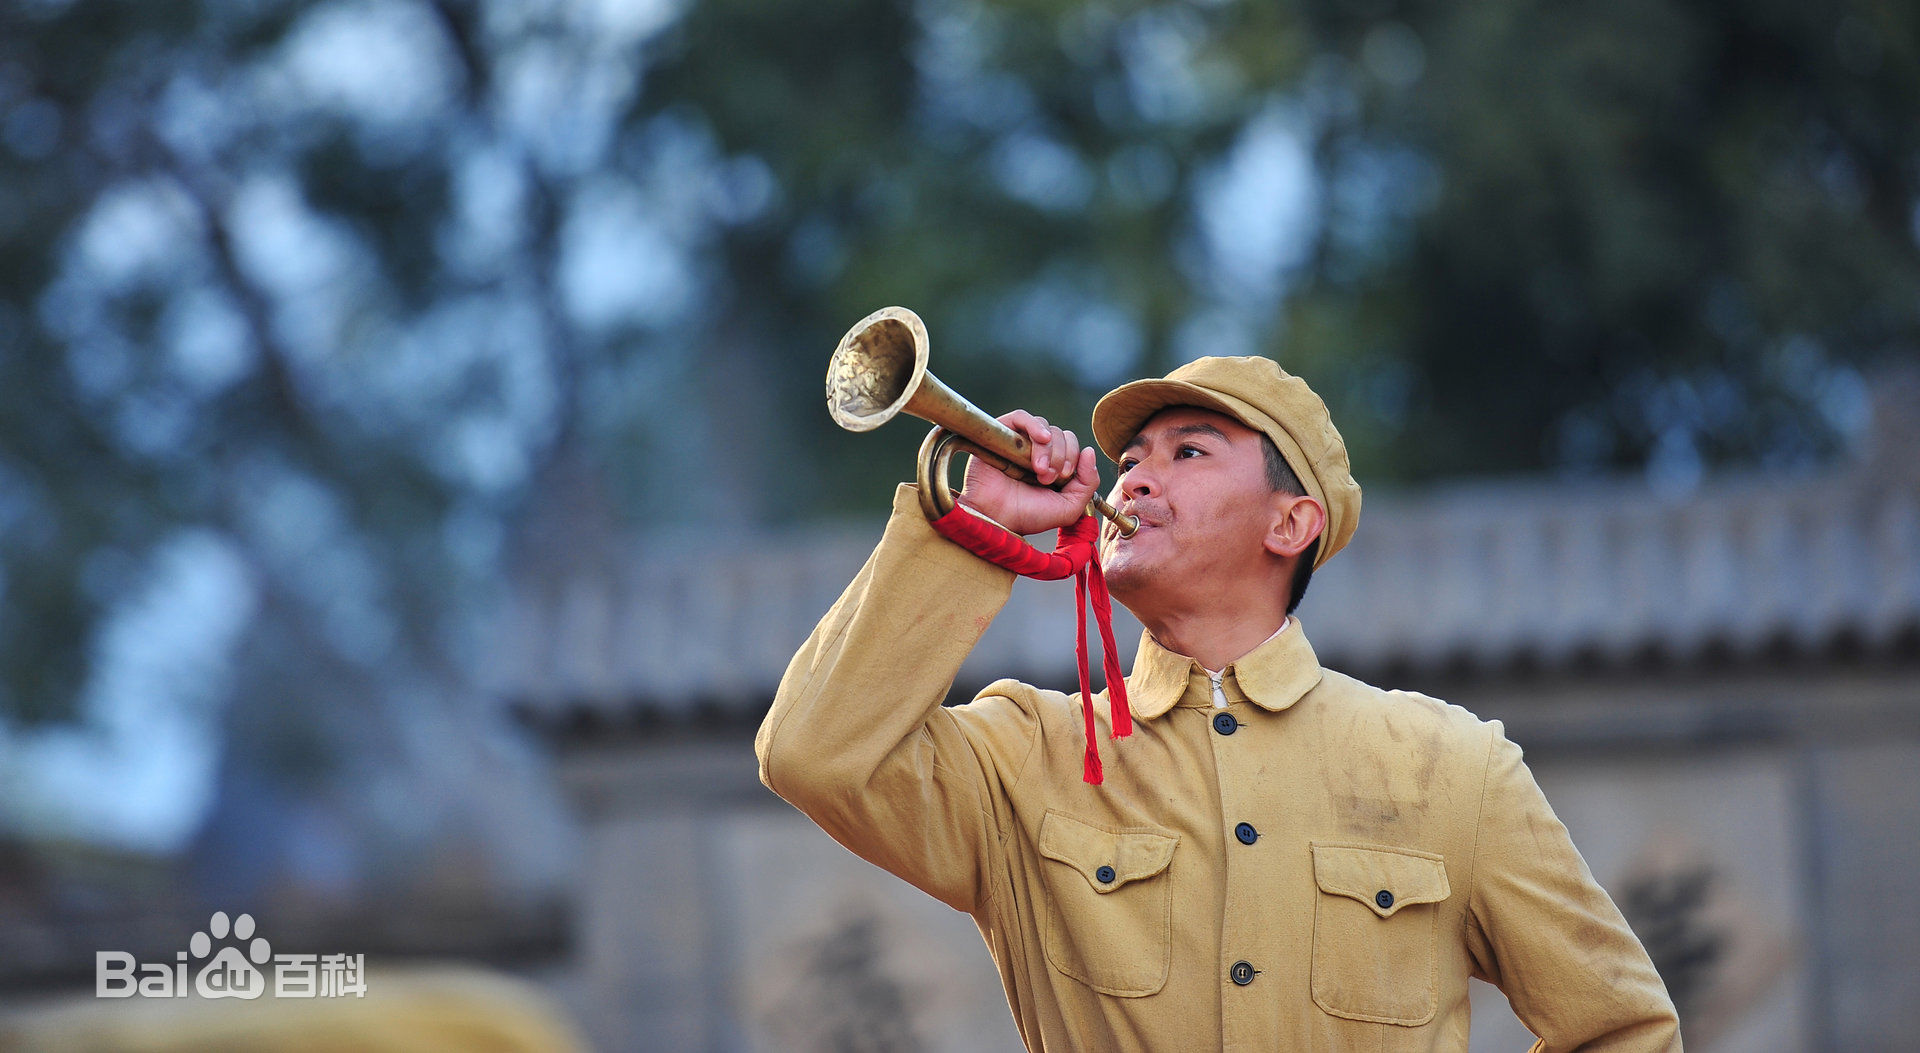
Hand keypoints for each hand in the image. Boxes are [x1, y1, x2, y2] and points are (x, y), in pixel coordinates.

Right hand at [956, 410, 1099, 535]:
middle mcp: (1037, 450)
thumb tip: (1089, 450)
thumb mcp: (1069, 507)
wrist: (996, 518)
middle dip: (1060, 457)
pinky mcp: (1002, 434)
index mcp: (1053, 464)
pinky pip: (1022, 417)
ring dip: (1048, 449)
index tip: (1061, 478)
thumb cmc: (1027, 515)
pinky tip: (1041, 438)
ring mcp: (1020, 441)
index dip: (1074, 457)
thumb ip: (1088, 483)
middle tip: (1046, 478)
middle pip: (1061, 435)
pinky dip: (1034, 425)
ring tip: (1038, 469)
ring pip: (1045, 427)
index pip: (1073, 444)